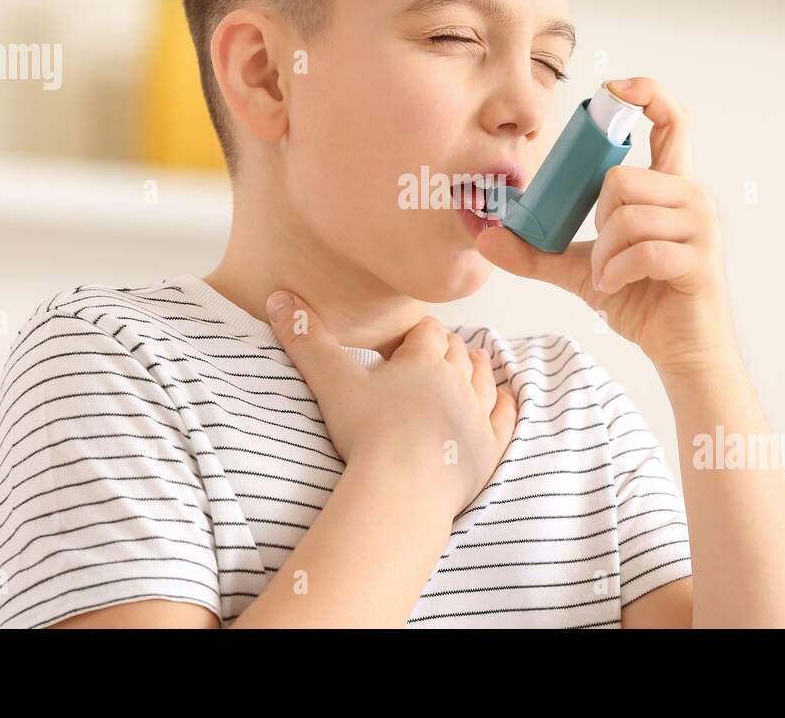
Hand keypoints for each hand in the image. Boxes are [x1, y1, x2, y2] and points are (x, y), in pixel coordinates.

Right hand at [266, 293, 518, 517]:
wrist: (404, 489)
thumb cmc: (368, 434)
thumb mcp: (331, 381)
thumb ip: (305, 339)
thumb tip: (278, 296)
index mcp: (424, 361)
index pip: (428, 332)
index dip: (419, 332)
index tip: (408, 339)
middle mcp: (456, 381)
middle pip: (458, 353)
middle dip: (448, 348)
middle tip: (435, 352)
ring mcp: (477, 415)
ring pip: (483, 380)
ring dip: (477, 369)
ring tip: (472, 362)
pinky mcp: (488, 449)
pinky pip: (505, 419)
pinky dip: (507, 406)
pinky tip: (507, 399)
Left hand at [475, 76, 739, 375]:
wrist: (680, 350)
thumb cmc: (640, 299)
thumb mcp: (581, 269)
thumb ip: (537, 251)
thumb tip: (485, 237)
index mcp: (669, 185)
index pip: (671, 120)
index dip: (646, 93)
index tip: (614, 88)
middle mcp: (690, 196)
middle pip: (622, 177)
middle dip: (597, 220)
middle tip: (604, 251)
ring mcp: (701, 226)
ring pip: (628, 214)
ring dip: (605, 254)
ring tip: (611, 275)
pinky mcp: (701, 258)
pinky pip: (642, 249)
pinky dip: (617, 272)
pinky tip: (617, 286)